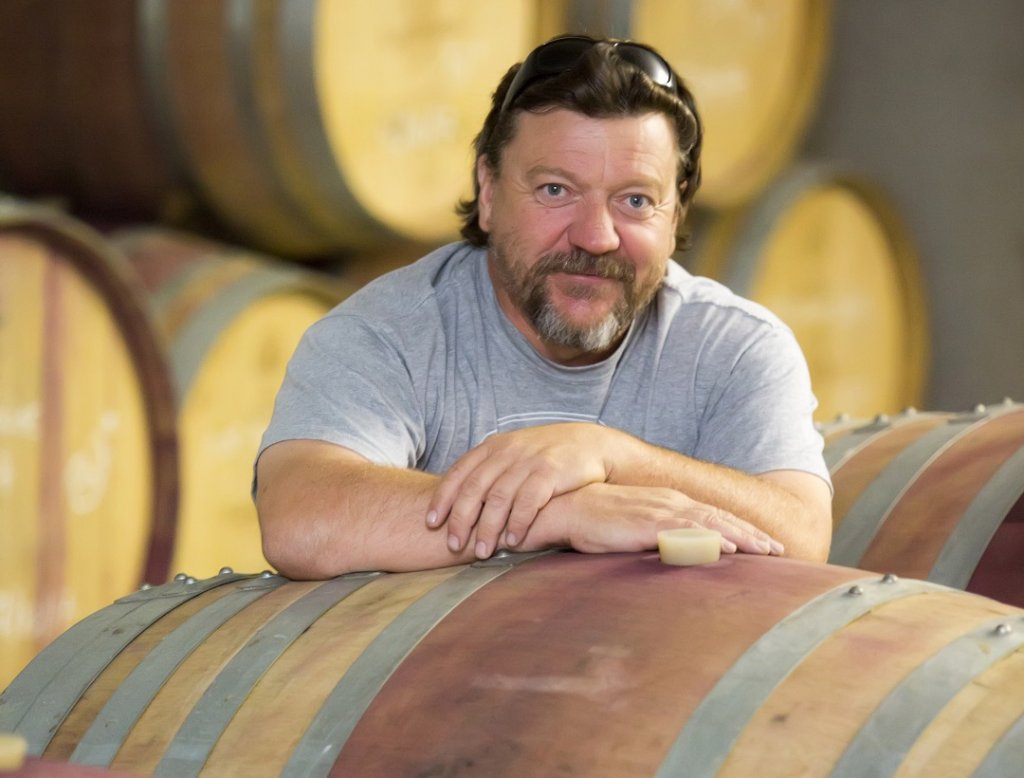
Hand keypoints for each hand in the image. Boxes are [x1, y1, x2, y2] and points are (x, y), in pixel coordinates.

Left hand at [426, 423, 625, 558]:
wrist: (590, 444)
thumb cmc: (546, 457)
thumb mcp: (513, 454)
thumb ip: (489, 472)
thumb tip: (458, 503)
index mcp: (493, 447)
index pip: (459, 473)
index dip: (442, 498)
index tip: (431, 523)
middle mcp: (507, 452)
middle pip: (474, 488)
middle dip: (461, 519)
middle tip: (453, 545)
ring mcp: (528, 461)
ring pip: (498, 498)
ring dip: (488, 528)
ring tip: (483, 552)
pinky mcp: (550, 472)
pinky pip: (528, 501)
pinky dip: (519, 523)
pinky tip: (514, 542)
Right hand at [515, 483, 783, 555]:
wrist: (570, 508)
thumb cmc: (599, 522)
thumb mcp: (635, 530)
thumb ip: (657, 539)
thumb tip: (677, 556)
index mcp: (670, 505)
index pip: (712, 517)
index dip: (740, 530)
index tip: (763, 544)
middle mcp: (671, 504)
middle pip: (720, 519)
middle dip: (751, 534)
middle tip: (778, 550)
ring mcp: (662, 511)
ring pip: (711, 524)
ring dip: (740, 537)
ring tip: (765, 551)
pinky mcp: (649, 523)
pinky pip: (686, 531)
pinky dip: (709, 538)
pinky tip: (727, 548)